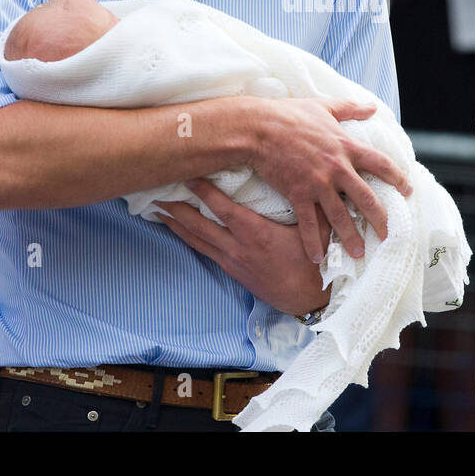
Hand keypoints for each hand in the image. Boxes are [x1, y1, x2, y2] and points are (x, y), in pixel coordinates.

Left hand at [155, 178, 331, 316]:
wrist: (305, 299)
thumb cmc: (313, 263)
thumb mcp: (317, 232)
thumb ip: (315, 208)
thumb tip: (319, 182)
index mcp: (257, 234)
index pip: (224, 209)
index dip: (204, 193)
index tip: (189, 176)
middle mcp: (238, 247)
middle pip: (199, 225)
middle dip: (176, 208)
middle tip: (155, 192)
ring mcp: (232, 260)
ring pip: (196, 239)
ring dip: (175, 224)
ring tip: (156, 209)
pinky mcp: (231, 270)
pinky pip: (203, 250)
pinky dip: (187, 238)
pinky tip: (177, 230)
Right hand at [248, 97, 411, 262]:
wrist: (259, 128)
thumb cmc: (290, 114)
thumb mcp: (324, 106)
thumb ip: (350, 109)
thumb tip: (372, 106)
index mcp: (346, 146)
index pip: (381, 164)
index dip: (397, 178)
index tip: (408, 191)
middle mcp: (338, 168)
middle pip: (366, 199)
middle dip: (380, 219)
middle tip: (388, 234)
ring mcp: (318, 184)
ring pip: (341, 217)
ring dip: (351, 238)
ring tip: (359, 254)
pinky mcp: (298, 194)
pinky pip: (309, 224)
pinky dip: (313, 243)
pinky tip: (317, 258)